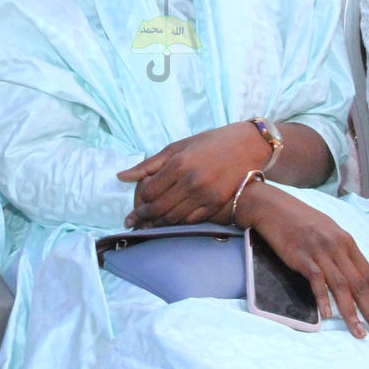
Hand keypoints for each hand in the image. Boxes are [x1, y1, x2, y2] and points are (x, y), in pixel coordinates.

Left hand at [119, 122, 271, 227]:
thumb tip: (121, 176)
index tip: (136, 202)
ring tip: (147, 225)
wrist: (248, 146)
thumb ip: (149, 164)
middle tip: (134, 221)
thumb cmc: (210, 143)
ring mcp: (205, 195)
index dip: (139, 200)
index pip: (149, 191)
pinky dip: (177, 224)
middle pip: (158, 208)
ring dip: (157, 224)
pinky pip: (191, 221)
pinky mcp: (216, 204)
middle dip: (143, 217)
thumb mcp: (178, 146)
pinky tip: (170, 222)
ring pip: (173, 218)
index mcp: (179, 164)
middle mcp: (190, 181)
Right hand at [239, 185, 368, 340]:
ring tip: (359, 332)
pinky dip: (323, 298)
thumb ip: (342, 253)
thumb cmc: (301, 221)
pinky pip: (316, 280)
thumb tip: (353, 276)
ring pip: (342, 286)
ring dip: (352, 312)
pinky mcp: (302, 256)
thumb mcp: (329, 232)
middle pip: (360, 284)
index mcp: (348, 243)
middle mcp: (338, 247)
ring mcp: (320, 252)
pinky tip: (327, 315)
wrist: (274, 207)